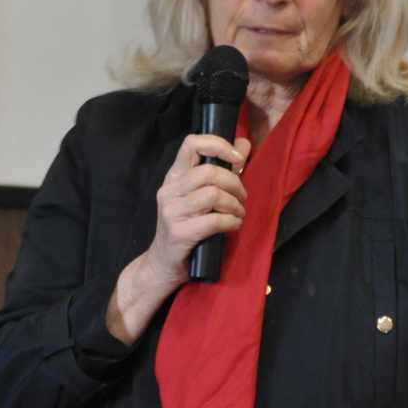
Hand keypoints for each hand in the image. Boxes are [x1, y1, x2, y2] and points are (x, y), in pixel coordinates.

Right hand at [148, 132, 250, 283]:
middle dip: (234, 183)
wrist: (162, 265)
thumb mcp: (199, 197)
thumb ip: (221, 170)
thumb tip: (244, 143)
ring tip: (238, 213)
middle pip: (209, 171)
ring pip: (213, 194)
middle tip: (242, 197)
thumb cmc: (185, 228)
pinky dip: (231, 222)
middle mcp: (169, 190)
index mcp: (174, 176)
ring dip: (234, 205)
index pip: (192, 143)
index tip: (237, 158)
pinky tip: (233, 225)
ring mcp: (171, 211)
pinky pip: (214, 220)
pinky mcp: (179, 233)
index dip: (218, 144)